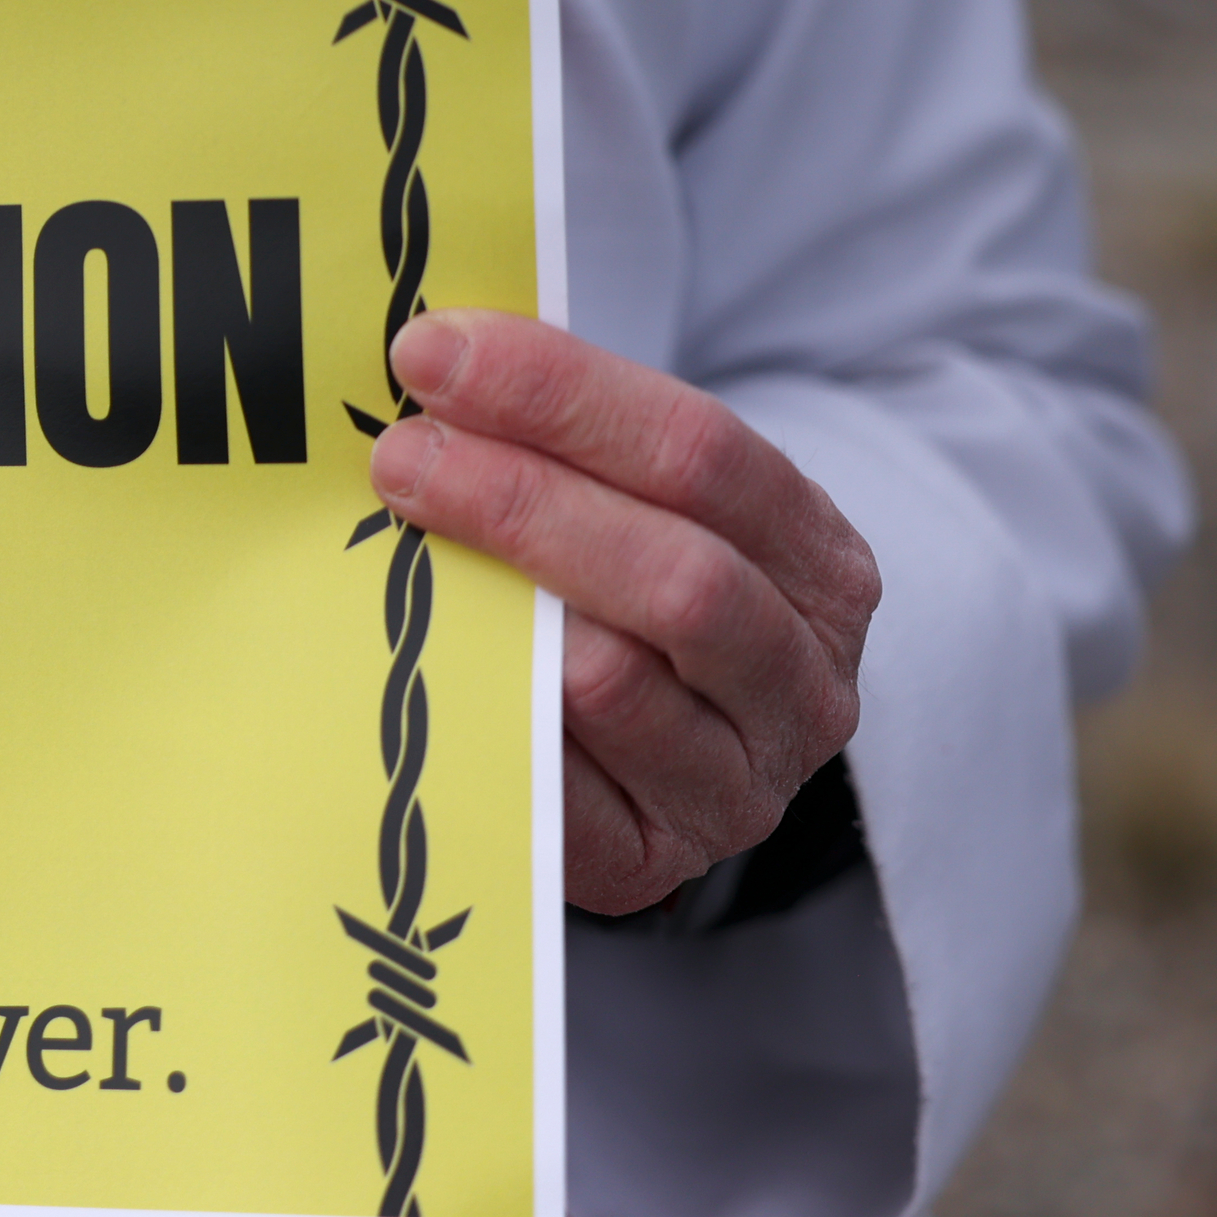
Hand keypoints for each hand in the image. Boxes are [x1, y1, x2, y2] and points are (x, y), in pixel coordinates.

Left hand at [367, 309, 879, 914]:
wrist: (652, 767)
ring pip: (613, 684)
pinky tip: (417, 659)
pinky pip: (555, 786)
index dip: (563, 394)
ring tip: (396, 548)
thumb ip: (574, 444)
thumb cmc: (630, 599)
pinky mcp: (651, 863)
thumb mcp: (646, 512)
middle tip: (400, 456)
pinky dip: (485, 714)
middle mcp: (803, 682)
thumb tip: (438, 359)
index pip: (703, 453)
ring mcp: (737, 786)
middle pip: (673, 576)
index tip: (436, 353)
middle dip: (521, 501)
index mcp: (820, 563)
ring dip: (493, 609)